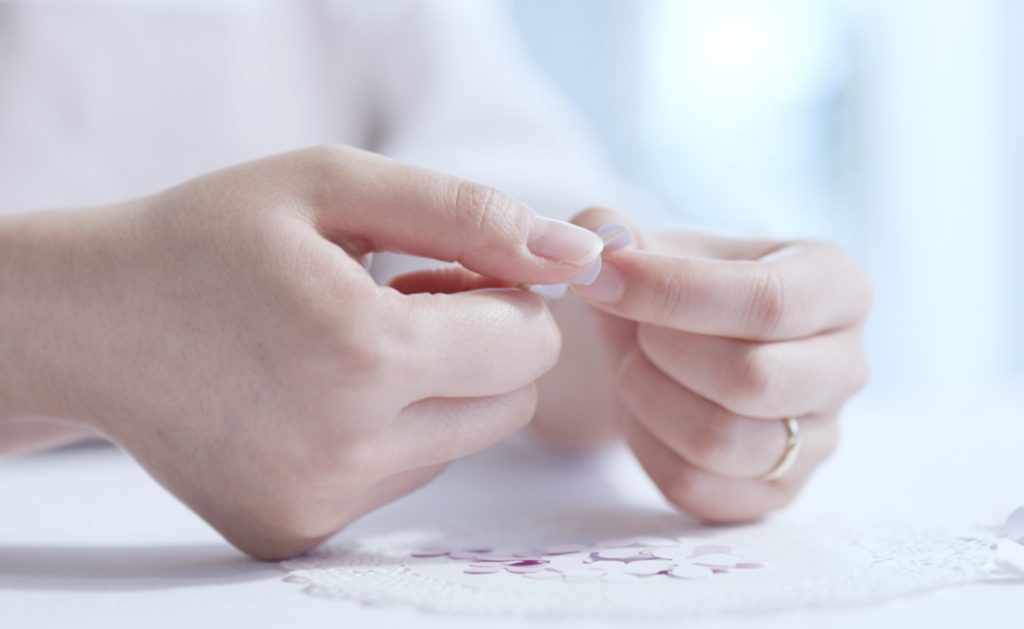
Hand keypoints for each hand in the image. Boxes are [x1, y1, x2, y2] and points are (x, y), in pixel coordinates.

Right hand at [0, 145, 603, 558]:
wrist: (91, 322)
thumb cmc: (211, 237)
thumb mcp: (334, 187)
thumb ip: (469, 216)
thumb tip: (578, 256)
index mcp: (360, 353)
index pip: (528, 344)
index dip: (505, 294)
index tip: (447, 267)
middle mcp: (343, 450)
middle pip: (511, 404)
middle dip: (483, 344)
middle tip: (403, 299)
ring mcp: (317, 503)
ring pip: (462, 441)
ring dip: (435, 386)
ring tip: (350, 341)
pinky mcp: (295, 532)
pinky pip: (403, 476)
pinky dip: (390, 430)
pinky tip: (321, 389)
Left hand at [556, 208, 870, 521]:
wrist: (668, 349)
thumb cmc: (671, 288)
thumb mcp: (644, 242)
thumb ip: (610, 228)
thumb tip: (601, 250)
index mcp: (834, 285)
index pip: (770, 301)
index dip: (674, 294)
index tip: (604, 282)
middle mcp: (846, 365)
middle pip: (753, 381)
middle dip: (663, 355)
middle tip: (635, 332)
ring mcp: (821, 438)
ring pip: (722, 442)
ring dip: (650, 401)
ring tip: (637, 368)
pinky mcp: (780, 492)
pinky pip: (699, 490)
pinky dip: (648, 450)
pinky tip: (644, 413)